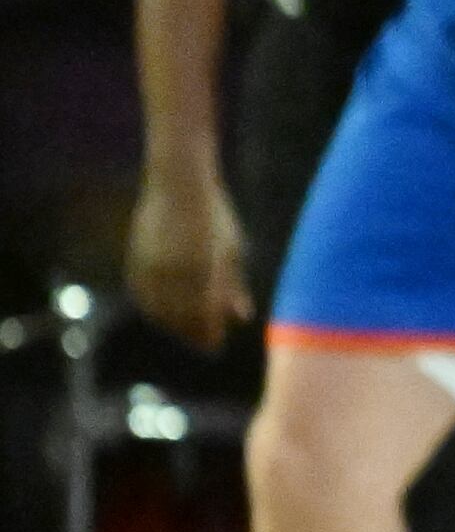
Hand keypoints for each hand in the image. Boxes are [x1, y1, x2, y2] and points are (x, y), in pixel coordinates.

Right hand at [127, 162, 251, 350]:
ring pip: (158, 309)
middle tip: (205, 345)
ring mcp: (151, 266)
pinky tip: (163, 313)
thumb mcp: (231, 252)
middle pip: (181, 318)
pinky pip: (142, 294)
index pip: (204, 317)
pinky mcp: (135, 259)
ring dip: (173, 324)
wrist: (178, 185)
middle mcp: (174, 272)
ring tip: (186, 331)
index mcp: (202, 271)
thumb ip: (233, 286)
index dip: (209, 335)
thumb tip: (241, 317)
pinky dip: (153, 307)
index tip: (216, 346)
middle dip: (193, 334)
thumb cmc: (214, 217)